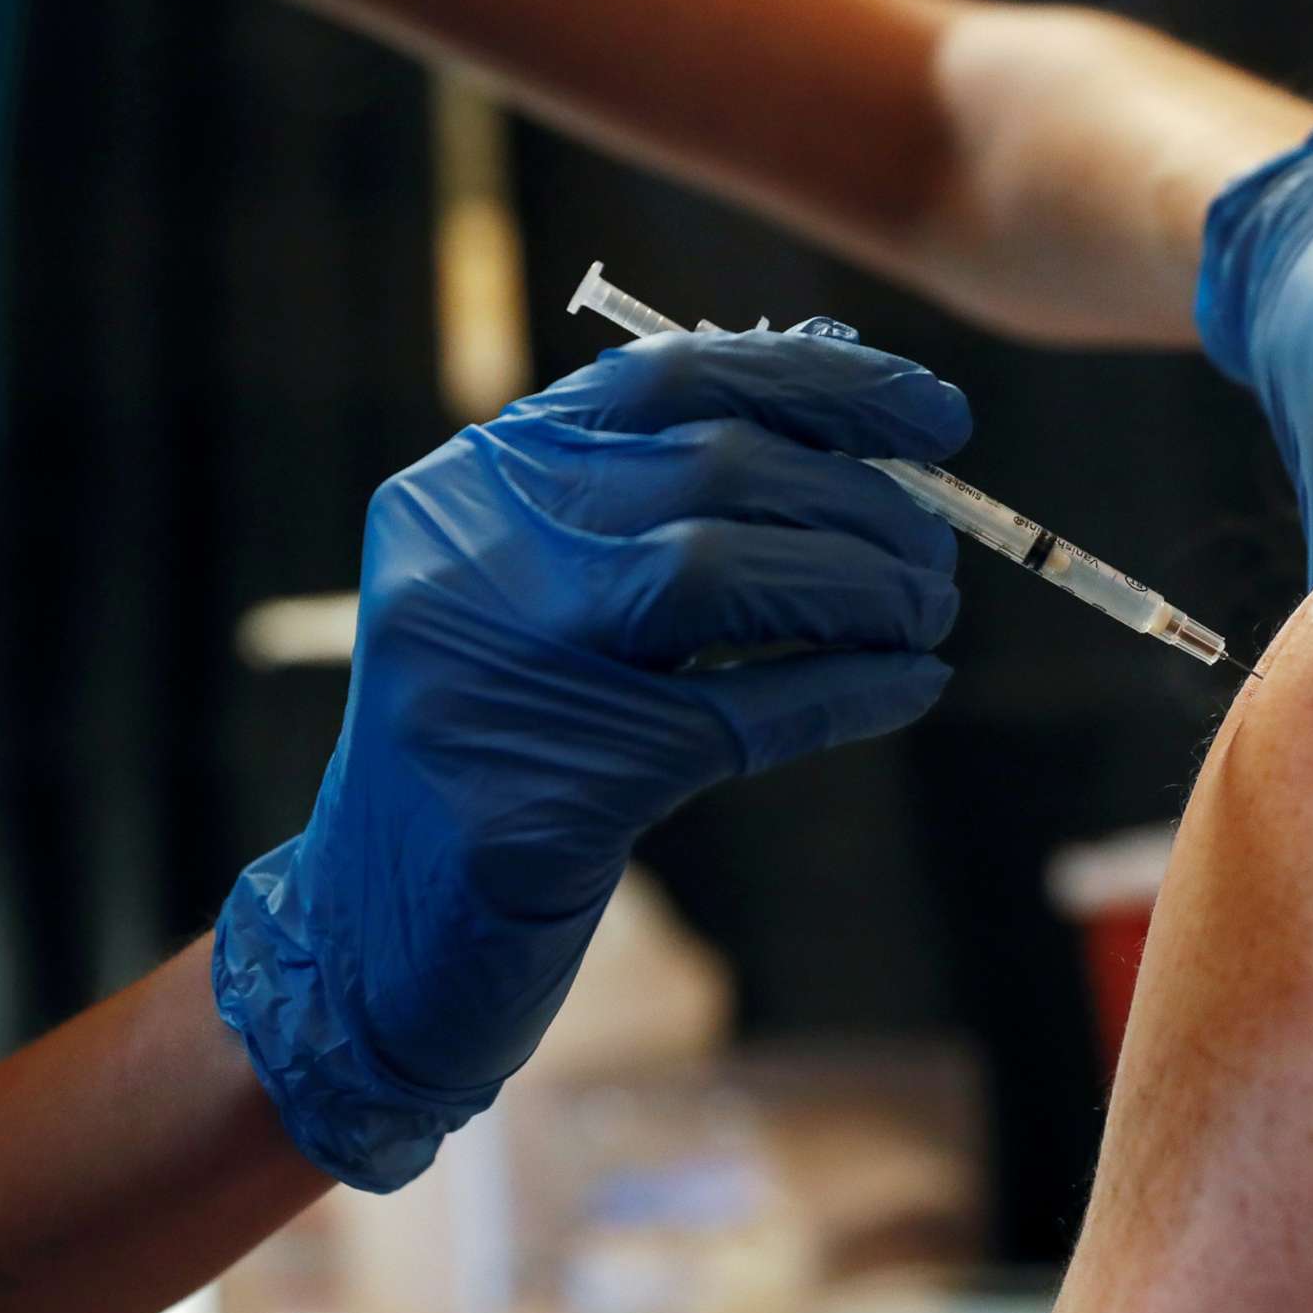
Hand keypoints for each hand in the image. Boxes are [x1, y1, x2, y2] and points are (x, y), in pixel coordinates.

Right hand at [214, 328, 966, 1190]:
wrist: (374, 937)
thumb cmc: (502, 745)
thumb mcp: (554, 591)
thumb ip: (665, 494)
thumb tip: (846, 393)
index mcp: (477, 479)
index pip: (669, 375)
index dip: (821, 381)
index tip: (933, 412)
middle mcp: (472, 550)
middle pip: (714, 472)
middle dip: (863, 503)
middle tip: (938, 551)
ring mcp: (495, 668)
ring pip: (721, 574)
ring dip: (863, 587)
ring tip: (927, 614)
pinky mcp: (539, 794)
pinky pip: (738, 717)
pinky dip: (847, 691)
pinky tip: (908, 685)